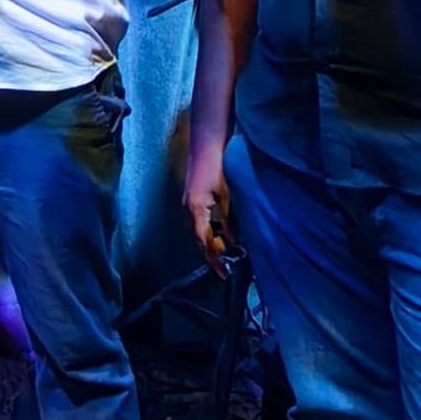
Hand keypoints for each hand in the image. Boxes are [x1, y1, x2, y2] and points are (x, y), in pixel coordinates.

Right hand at [182, 137, 233, 268]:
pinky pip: (199, 221)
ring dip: (211, 243)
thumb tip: (232, 239)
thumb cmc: (216, 168)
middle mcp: (188, 209)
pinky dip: (209, 231)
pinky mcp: (191, 199)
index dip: (213, 258)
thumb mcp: (226, 195)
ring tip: (225, 256)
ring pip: (199, 231)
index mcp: (196, 209)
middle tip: (224, 270)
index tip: (222, 273)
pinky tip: (220, 234)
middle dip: (211, 254)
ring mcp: (188, 204)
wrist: (205, 146)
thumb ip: (227, 218)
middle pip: (198, 239)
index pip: (203, 242)